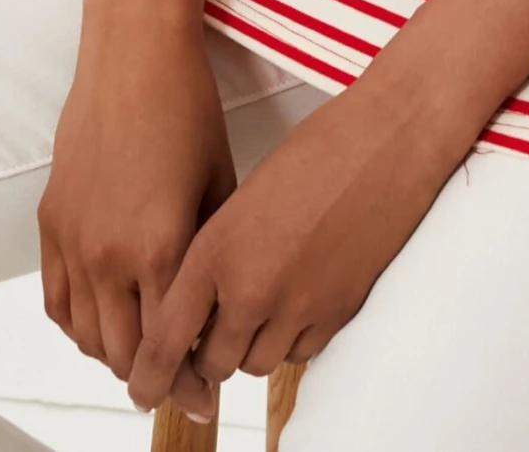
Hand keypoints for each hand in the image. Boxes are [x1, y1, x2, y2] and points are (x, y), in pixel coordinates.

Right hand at [38, 15, 236, 386]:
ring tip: (148, 352)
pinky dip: (79, 326)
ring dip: (116, 355)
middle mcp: (107, 254)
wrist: (133, 54)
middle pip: (124, 355)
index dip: (192, 379)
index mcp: (158, 247)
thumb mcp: (222, 183)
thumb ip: (216, 255)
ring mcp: (72, 240)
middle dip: (156, 378)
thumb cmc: (187, 108)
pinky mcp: (50, 222)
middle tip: (182, 383)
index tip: (208, 396)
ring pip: (86, 338)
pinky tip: (106, 322)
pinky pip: (57, 302)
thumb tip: (223, 306)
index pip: (171, 344)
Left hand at [125, 67, 458, 420]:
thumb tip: (202, 297)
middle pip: (212, 364)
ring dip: (252, 346)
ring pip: (257, 364)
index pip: (165, 341)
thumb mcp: (243, 195)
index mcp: (216, 251)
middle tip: (215, 327)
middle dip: (209, 353)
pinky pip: (300, 353)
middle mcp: (251, 289)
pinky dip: (292, 338)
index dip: (148, 376)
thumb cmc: (319, 148)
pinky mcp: (338, 312)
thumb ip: (217, 251)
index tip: (142, 388)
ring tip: (262, 303)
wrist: (386, 141)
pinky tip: (297, 298)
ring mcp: (297, 306)